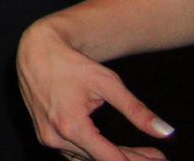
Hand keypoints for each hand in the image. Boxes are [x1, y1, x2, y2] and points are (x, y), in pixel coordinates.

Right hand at [19, 16, 173, 160]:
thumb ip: (135, 111)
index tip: (158, 159)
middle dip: (131, 159)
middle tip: (155, 156)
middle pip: (100, 160)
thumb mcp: (107, 83)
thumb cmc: (72, 64)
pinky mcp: (44, 134)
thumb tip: (164, 132)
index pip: (110, 158)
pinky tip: (113, 148)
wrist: (36, 51)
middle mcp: (55, 136)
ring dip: (113, 157)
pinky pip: (74, 152)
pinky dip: (95, 152)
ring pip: (87, 158)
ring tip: (142, 154)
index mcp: (71, 125)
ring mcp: (47, 137)